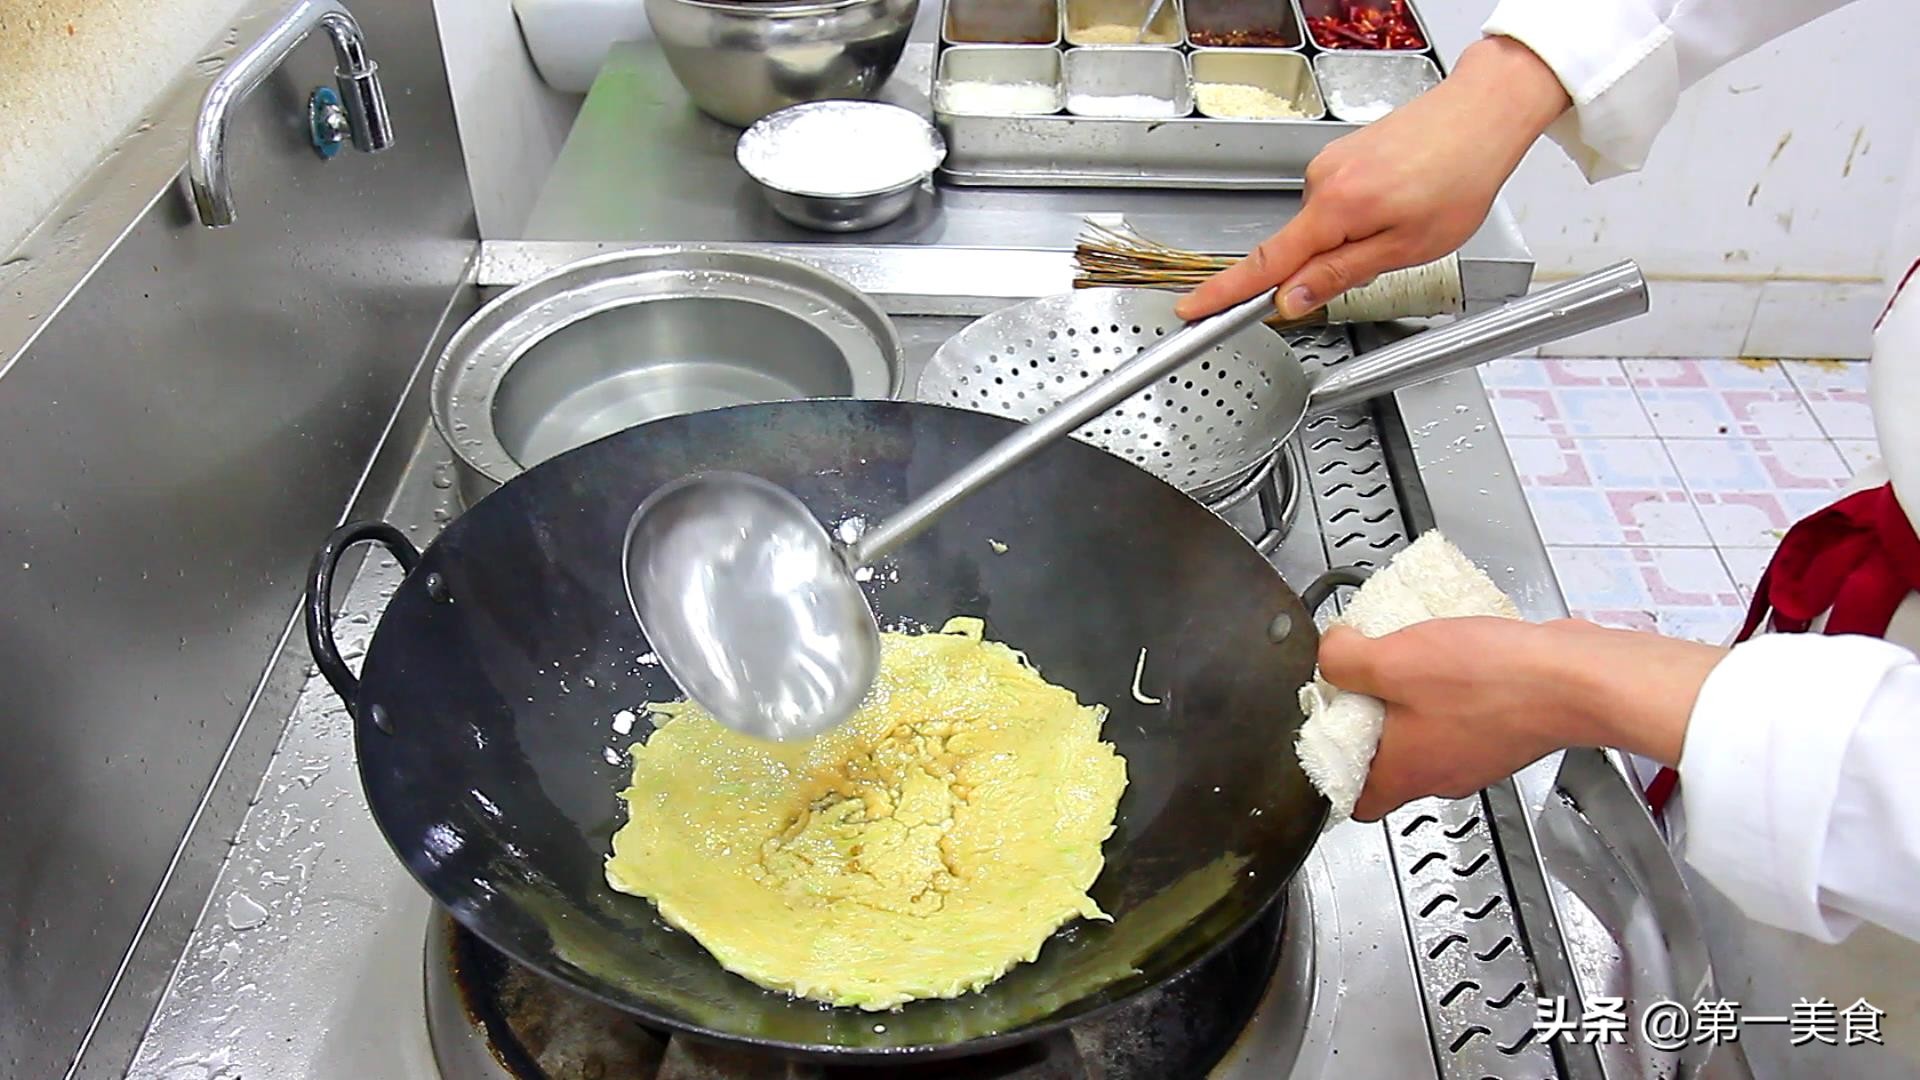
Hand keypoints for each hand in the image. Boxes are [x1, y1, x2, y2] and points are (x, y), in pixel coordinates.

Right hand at [1175, 36, 1570, 322]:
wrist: (1482, 114)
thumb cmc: (1457, 178)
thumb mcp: (1404, 248)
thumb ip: (1339, 275)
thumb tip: (1290, 301)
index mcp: (1334, 207)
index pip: (1266, 262)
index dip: (1226, 292)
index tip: (1192, 310)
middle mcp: (1322, 179)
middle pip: (1300, 246)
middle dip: (1330, 266)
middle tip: (1390, 256)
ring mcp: (1331, 163)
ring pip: (1324, 227)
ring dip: (1354, 238)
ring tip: (1409, 219)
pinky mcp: (1344, 155)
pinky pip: (1336, 203)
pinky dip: (1360, 215)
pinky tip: (1402, 201)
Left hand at [1318, 618, 1726, 820]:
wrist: (1574, 678)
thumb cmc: (1491, 682)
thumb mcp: (1392, 659)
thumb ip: (1344, 660)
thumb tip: (1329, 654)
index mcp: (1405, 773)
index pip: (1354, 801)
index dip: (1332, 772)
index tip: (1326, 730)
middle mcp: (1441, 775)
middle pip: (1388, 759)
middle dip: (1371, 719)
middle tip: (1364, 677)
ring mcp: (1478, 755)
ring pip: (1427, 732)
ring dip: (1412, 696)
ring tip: (1407, 655)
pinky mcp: (1506, 730)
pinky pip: (1464, 712)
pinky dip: (1453, 686)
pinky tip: (1454, 650)